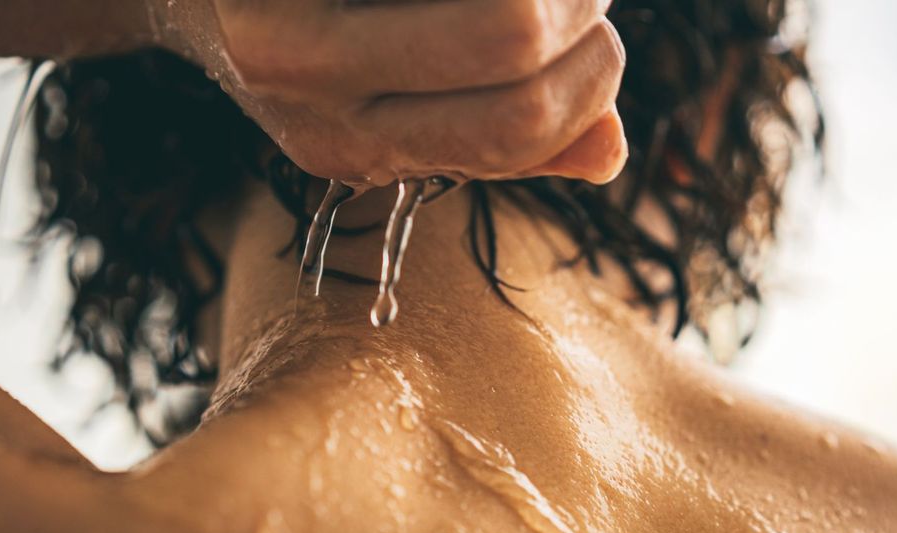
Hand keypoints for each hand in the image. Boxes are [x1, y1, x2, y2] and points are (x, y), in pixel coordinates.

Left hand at [158, 0, 627, 185]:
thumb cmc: (292, 32)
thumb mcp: (381, 103)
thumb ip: (496, 135)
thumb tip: (610, 154)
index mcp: (350, 145)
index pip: (518, 124)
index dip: (593, 77)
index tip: (600, 35)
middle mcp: (310, 86)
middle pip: (512, 36)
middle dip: (580, 0)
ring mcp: (286, 18)